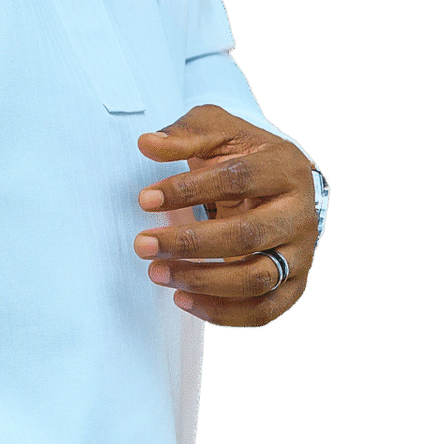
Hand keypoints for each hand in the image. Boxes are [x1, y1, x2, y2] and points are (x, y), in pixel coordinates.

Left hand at [134, 105, 318, 327]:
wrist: (281, 184)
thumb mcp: (218, 131)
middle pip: (247, 235)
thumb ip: (185, 134)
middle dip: (190, 243)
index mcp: (287, 169)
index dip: (189, 190)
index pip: (238, 180)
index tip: (144, 199)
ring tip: (157, 273)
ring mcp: (301, 253)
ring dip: (202, 281)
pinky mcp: (294, 284)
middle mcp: (301, 214)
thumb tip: (147, 143)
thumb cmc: (244, 155)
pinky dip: (223, 313)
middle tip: (142, 244)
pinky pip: (263, 310)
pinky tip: (182, 299)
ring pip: (256, 278)